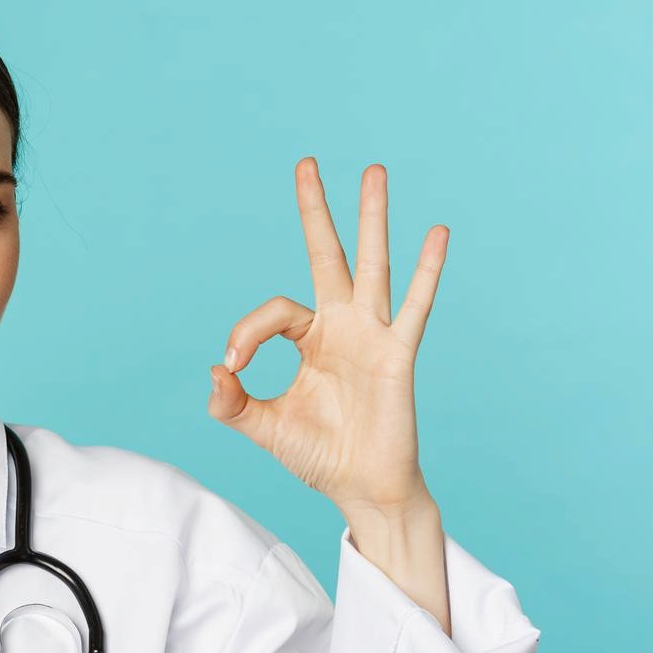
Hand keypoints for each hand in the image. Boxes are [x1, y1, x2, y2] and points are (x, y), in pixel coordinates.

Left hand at [205, 158, 443, 517]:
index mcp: (312, 339)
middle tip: (306, 162)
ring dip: (371, 218)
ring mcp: (374, 334)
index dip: (248, 332)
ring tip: (371, 170)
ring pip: (372, 264)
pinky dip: (427, 270)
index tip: (236, 364)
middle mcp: (343, 326)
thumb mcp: (264, 428)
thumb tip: (215, 371)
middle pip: (328, 255)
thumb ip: (233, 403)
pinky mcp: (399, 354)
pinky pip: (415, 306)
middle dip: (316, 210)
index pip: (276, 311)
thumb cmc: (320, 457)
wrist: (362, 489)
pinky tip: (437, 233)